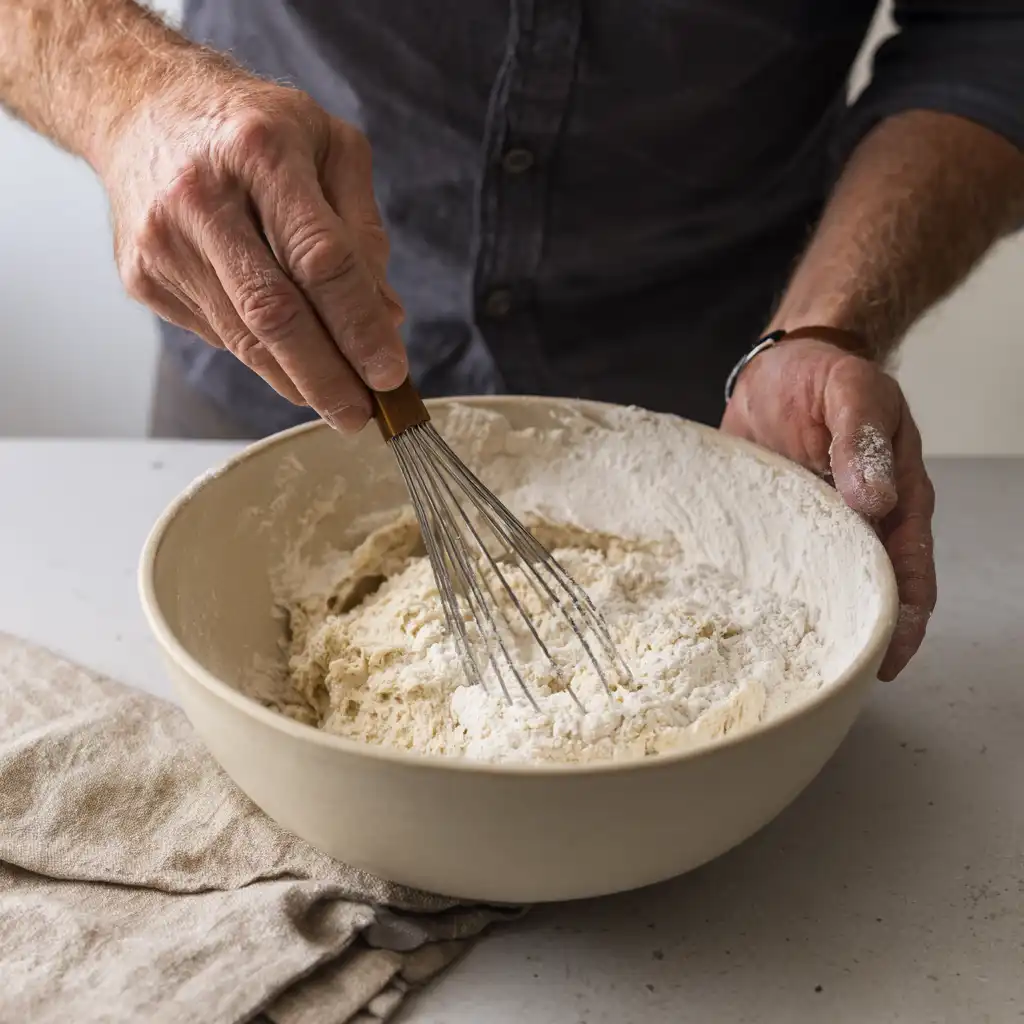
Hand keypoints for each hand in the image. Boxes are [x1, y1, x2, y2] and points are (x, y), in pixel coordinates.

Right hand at [100, 66, 405, 431]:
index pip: (321, 259)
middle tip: (364, 415)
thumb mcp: (330, 147)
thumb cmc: (254, 128)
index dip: (359, 325)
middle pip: (274, 312)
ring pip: (244, 337)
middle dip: (327, 377)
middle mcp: (202, 197)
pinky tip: (289, 357)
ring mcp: (164, 242)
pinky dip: (263, 355)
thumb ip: (363, 231)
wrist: (139, 106)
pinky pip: (220, 334)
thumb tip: (386, 318)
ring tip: (341, 402)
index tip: (391, 373)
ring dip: (298, 381)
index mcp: (261, 151)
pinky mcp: (143, 277)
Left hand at [721, 336, 935, 679]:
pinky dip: (752, 595)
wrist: (779, 366)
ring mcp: (806, 532)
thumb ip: (862, 442)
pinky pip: (763, 568)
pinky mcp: (765, 527)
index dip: (904, 621)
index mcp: (892, 501)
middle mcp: (852, 527)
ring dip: (799, 626)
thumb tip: (875, 501)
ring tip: (774, 669)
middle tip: (825, 681)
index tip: (888, 661)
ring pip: (810, 590)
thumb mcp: (853, 394)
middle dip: (849, 639)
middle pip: (859, 595)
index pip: (907, 572)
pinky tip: (730, 621)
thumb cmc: (826, 377)